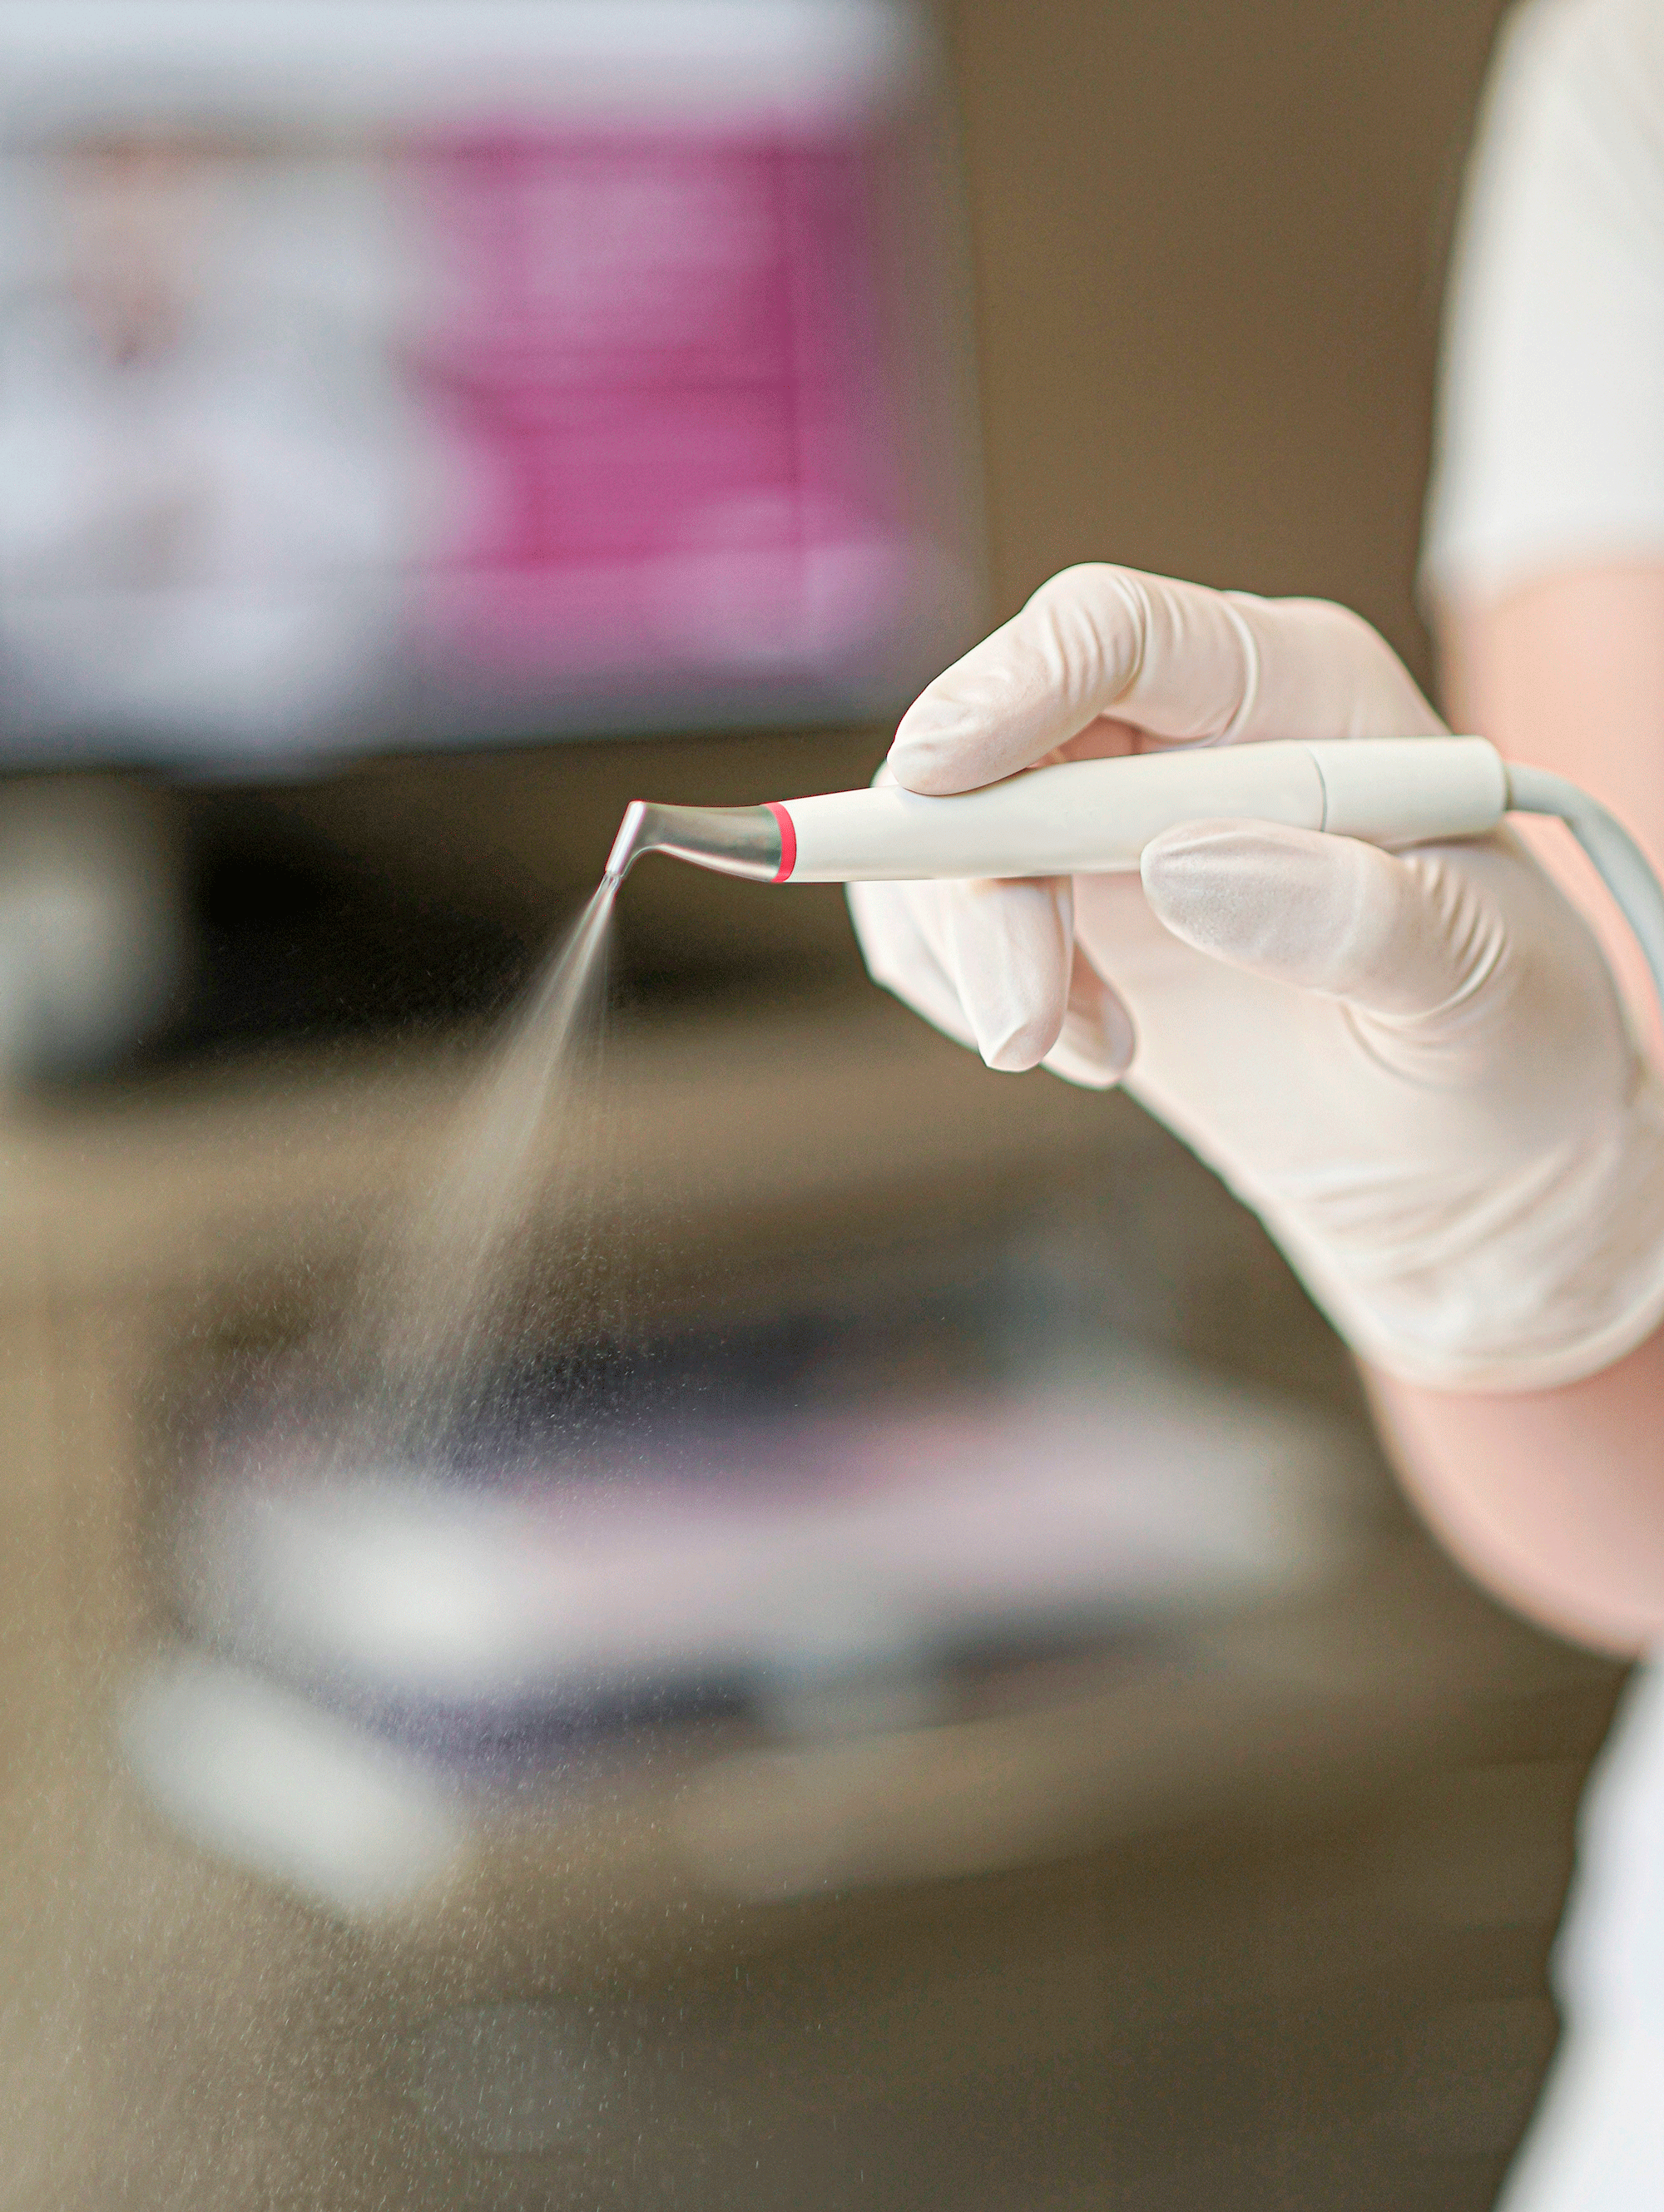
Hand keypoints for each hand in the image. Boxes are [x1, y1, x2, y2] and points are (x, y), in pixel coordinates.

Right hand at [849, 564, 1663, 1389]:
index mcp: (1294, 691)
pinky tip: (1086, 1045)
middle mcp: (1179, 736)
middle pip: (994, 740)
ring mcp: (1103, 826)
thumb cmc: (1501, 1038)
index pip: (1117, 633)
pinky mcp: (1052, 913)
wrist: (1461, 1148)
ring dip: (977, 953)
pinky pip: (934, 917)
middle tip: (1026, 1021)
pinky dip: (969, 991)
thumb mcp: (1479, 984)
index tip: (940, 783)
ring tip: (1095, 1052)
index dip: (1012, 690)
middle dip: (980, 882)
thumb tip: (1186, 865)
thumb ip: (1358, 917)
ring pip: (942, 838)